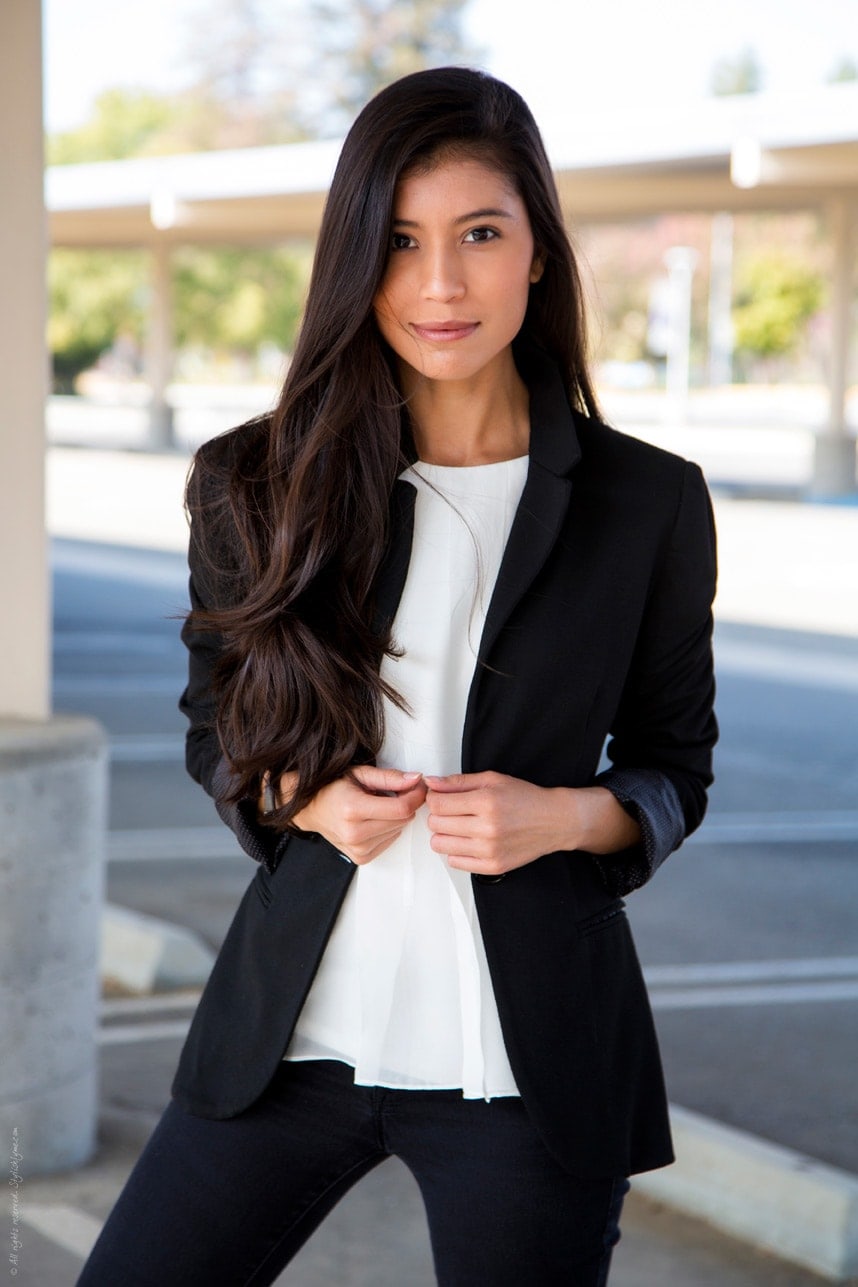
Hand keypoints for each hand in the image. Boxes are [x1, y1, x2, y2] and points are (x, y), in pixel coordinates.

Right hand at [288, 766, 427, 864]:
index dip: (416, 796)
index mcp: (353, 809)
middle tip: (394, 792)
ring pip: (398, 831)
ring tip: (376, 806)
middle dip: (406, 804)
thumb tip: (416, 779)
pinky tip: (373, 820)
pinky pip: (390, 841)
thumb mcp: (360, 774)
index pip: (401, 809)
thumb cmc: (333, 789)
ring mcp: (357, 849)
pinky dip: (388, 829)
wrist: (311, 809)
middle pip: (402, 820)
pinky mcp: (361, 857)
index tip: (418, 786)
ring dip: (395, 817)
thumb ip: (389, 777)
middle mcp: (354, 833)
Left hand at [424, 773, 638, 876]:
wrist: (553, 821)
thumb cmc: (525, 798)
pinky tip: (468, 840)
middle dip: (438, 815)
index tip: (440, 797)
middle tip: (451, 811)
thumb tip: (432, 782)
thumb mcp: (493, 779)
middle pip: (436, 824)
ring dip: (444, 834)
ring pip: (440, 844)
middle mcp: (487, 828)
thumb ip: (458, 782)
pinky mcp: (492, 866)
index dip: (434, 798)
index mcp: (486, 802)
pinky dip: (456, 850)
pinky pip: (454, 861)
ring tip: (458, 826)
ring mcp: (490, 850)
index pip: (438, 804)